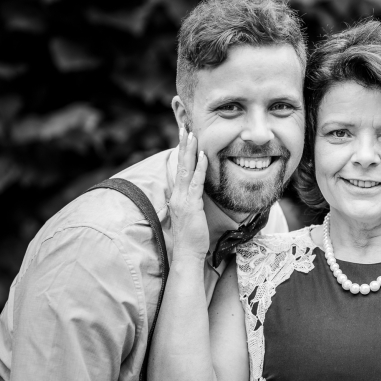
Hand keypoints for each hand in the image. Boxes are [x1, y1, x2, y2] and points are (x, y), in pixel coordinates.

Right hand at [169, 128, 208, 260]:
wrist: (187, 253)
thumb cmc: (191, 237)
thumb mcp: (191, 214)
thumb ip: (192, 201)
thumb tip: (197, 192)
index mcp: (177, 196)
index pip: (179, 170)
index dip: (181, 153)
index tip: (184, 138)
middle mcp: (177, 195)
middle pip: (180, 165)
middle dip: (182, 145)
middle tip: (184, 127)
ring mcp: (183, 199)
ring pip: (186, 170)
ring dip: (189, 151)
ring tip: (192, 134)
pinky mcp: (191, 205)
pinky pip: (195, 183)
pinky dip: (199, 169)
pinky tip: (203, 156)